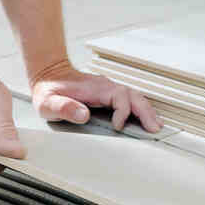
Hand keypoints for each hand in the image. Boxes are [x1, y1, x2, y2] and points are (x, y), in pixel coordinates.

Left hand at [30, 59, 161, 131]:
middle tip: (154, 128)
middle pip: (133, 95)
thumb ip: (64, 107)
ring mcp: (108, 89)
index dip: (122, 111)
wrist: (48, 75)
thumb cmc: (48, 90)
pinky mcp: (109, 94)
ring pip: (135, 96)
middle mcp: (105, 86)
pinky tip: (146, 119)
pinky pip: (130, 99)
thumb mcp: (48, 102)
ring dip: (147, 110)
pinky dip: (141, 108)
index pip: (118, 96)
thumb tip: (83, 114)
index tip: (117, 126)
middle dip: (145, 111)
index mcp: (94, 88)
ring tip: (156, 126)